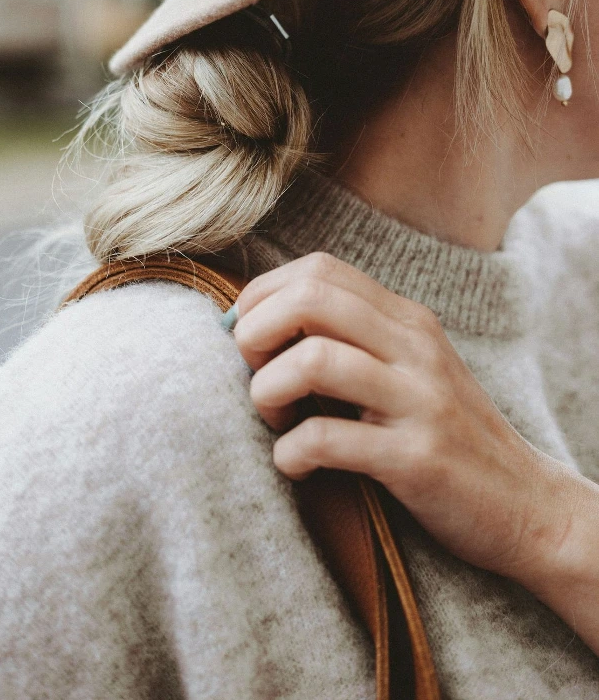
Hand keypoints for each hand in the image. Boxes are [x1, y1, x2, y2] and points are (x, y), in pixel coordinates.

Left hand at [232, 252, 575, 584]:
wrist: (526, 504)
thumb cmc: (445, 435)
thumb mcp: (408, 369)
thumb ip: (352, 340)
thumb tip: (256, 325)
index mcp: (407, 319)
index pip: (318, 269)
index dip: (262, 295)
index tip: (245, 337)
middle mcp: (414, 347)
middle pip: (310, 297)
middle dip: (255, 331)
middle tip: (253, 372)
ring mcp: (418, 400)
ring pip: (313, 360)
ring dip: (267, 391)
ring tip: (275, 420)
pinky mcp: (417, 458)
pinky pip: (326, 439)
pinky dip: (290, 453)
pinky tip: (296, 465)